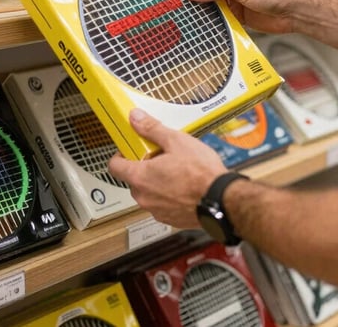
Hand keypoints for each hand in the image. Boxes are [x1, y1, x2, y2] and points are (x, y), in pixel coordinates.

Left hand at [109, 108, 226, 227]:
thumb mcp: (176, 141)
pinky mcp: (170, 219)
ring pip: (149, 192)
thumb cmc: (201, 173)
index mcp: (141, 177)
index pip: (115, 166)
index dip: (121, 154)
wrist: (222, 200)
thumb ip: (152, 129)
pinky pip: (163, 204)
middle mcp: (144, 197)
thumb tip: (136, 118)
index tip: (131, 148)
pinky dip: (170, 195)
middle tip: (163, 156)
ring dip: (158, 182)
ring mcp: (156, 211)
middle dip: (145, 167)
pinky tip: (185, 185)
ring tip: (178, 171)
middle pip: (134, 179)